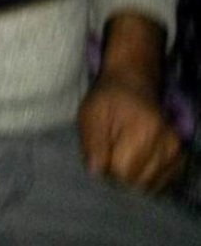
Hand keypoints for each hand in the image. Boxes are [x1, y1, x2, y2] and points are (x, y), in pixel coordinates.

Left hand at [78, 75, 182, 191]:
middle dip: (120, 174)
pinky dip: (146, 176)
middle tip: (112, 152)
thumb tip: (95, 172)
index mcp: (143, 130)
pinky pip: (161, 182)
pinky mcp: (178, 157)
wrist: (131, 83)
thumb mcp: (91, 114)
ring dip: (133, 176)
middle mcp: (166, 143)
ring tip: (124, 153)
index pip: (122, 172)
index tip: (102, 152)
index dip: (107, 167)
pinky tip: (137, 160)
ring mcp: (175, 151)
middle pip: (137, 182)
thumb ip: (92, 143)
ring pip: (149, 186)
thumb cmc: (108, 99)